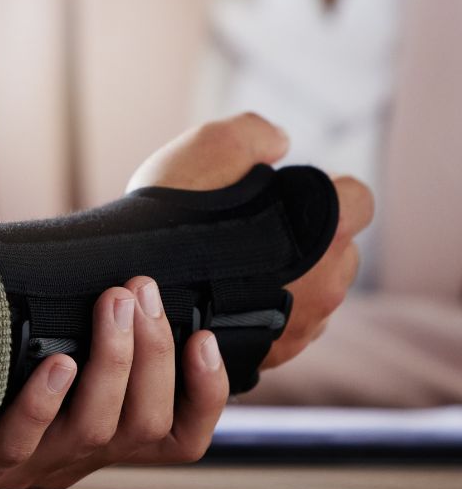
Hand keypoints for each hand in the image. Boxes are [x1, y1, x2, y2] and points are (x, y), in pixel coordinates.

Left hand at [0, 278, 228, 488]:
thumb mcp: (49, 349)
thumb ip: (90, 321)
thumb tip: (136, 266)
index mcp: (101, 435)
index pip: (179, 437)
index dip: (205, 395)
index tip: (203, 337)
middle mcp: (73, 458)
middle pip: (143, 426)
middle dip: (153, 354)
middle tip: (141, 290)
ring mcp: (25, 469)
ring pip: (92, 431)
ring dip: (112, 362)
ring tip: (114, 304)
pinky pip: (15, 445)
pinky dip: (41, 404)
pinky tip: (56, 363)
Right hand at [125, 112, 373, 369]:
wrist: (131, 284)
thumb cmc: (173, 216)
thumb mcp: (212, 144)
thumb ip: (257, 133)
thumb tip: (280, 141)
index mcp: (326, 230)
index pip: (358, 199)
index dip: (324, 187)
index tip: (284, 188)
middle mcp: (328, 284)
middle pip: (338, 250)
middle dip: (308, 237)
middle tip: (252, 225)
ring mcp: (303, 327)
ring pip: (315, 293)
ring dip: (290, 277)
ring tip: (232, 263)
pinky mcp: (273, 355)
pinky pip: (285, 326)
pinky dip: (264, 309)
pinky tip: (224, 294)